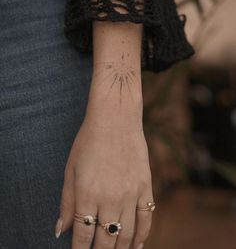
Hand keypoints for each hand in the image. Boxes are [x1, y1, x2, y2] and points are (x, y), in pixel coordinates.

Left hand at [55, 114, 153, 248]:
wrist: (116, 118)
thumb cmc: (89, 140)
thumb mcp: (71, 168)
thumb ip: (66, 201)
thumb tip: (60, 230)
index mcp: (87, 194)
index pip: (82, 236)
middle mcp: (110, 198)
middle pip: (105, 241)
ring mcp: (131, 193)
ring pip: (126, 235)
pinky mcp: (145, 186)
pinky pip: (147, 218)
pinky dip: (142, 235)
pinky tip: (136, 244)